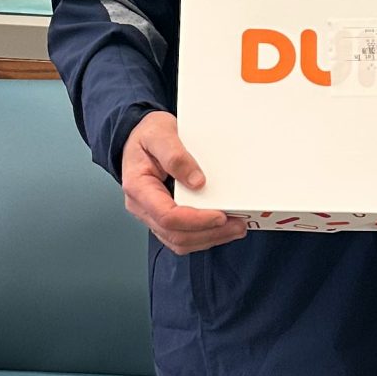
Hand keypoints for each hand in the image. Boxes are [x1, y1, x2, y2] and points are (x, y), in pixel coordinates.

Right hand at [120, 110, 247, 255]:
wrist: (141, 136)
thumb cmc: (148, 135)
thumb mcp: (160, 134)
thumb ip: (175, 156)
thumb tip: (197, 182)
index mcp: (138, 187)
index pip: (166, 216)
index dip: (195, 220)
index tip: (220, 216)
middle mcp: (142, 206)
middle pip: (175, 234)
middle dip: (209, 233)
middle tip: (237, 225)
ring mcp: (152, 215)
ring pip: (179, 241)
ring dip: (209, 238)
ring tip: (235, 228)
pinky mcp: (164, 218)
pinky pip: (182, 237)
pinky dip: (204, 236)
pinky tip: (222, 229)